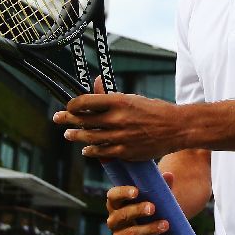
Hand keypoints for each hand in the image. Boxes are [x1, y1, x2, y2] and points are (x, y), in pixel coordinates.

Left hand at [53, 77, 183, 160]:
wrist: (176, 128)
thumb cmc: (155, 110)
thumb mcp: (133, 98)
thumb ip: (111, 95)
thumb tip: (97, 82)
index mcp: (119, 101)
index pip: (85, 102)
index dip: (72, 105)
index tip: (68, 106)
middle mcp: (117, 119)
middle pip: (83, 120)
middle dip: (67, 120)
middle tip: (57, 119)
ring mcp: (120, 137)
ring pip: (89, 138)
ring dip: (76, 136)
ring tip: (69, 134)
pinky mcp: (125, 151)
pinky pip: (102, 152)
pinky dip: (91, 150)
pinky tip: (86, 149)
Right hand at [104, 174, 174, 234]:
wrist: (153, 222)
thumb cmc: (150, 203)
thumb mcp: (154, 193)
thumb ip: (160, 185)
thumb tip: (168, 175)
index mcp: (115, 202)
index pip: (113, 196)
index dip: (122, 193)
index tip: (136, 191)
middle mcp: (114, 219)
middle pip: (121, 216)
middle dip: (137, 211)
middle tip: (153, 208)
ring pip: (131, 234)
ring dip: (149, 229)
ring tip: (165, 224)